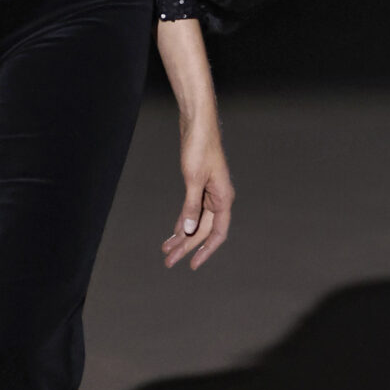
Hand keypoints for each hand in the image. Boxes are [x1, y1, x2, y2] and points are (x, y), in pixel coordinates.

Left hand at [161, 116, 233, 269]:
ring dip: (182, 236)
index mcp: (223, 198)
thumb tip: (189, 231)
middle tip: (169, 262)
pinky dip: (183, 221)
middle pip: (202, 230)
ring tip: (167, 251)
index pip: (217, 233)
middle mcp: (218, 198)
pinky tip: (174, 232)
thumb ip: (191, 206)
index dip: (205, 250)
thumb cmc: (200, 147)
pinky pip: (191, 210)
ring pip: (196, 221)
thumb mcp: (193, 178)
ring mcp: (209, 192)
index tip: (192, 265)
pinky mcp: (199, 185)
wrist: (197, 124)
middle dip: (186, 247)